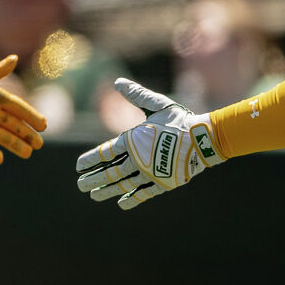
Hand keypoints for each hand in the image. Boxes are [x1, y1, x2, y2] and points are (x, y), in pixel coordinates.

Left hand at [0, 53, 47, 163]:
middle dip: (26, 134)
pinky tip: (0, 160)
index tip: (44, 125)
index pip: (17, 107)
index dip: (30, 116)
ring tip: (27, 153)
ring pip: (0, 136)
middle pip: (12, 124)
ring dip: (14, 144)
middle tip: (39, 144)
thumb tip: (13, 59)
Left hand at [75, 78, 224, 209]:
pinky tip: (121, 203)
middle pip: (110, 172)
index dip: (90, 160)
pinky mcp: (164, 182)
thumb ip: (136, 95)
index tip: (78, 166)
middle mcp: (139, 159)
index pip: (105, 152)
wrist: (205, 139)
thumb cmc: (180, 120)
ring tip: (94, 195)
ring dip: (107, 190)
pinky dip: (132, 199)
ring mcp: (151, 173)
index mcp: (134, 139)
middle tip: (80, 185)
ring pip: (124, 184)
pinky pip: (144, 193)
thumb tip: (117, 81)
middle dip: (94, 179)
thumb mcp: (157, 104)